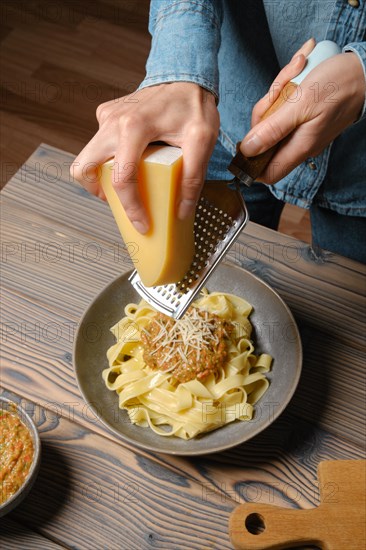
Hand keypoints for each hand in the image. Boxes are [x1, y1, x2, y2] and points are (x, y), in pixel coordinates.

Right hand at [71, 83, 218, 232]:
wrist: (184, 73)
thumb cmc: (192, 105)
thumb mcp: (202, 140)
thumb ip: (193, 176)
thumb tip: (182, 210)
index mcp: (133, 127)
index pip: (122, 178)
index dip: (131, 208)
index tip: (142, 224)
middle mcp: (112, 121)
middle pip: (85, 167)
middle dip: (98, 192)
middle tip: (121, 203)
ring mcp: (106, 117)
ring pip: (87, 157)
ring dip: (100, 177)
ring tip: (126, 186)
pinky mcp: (106, 114)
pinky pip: (99, 144)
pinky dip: (109, 160)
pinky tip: (131, 161)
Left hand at [241, 39, 365, 182]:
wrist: (364, 71)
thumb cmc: (339, 85)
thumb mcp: (301, 103)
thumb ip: (273, 129)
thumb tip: (247, 150)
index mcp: (299, 147)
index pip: (266, 173)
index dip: (251, 161)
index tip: (248, 136)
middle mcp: (299, 143)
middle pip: (264, 139)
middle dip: (265, 110)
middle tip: (280, 89)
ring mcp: (301, 129)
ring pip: (272, 117)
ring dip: (278, 91)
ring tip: (296, 71)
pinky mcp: (304, 115)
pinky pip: (284, 106)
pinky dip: (287, 87)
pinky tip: (299, 70)